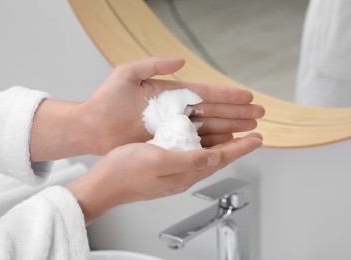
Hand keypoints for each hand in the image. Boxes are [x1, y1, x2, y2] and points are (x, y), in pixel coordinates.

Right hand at [66, 132, 262, 224]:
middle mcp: (183, 172)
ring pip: (206, 154)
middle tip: (251, 134)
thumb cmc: (125, 172)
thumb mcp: (157, 161)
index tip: (258, 139)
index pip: (222, 159)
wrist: (104, 183)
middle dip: (237, 145)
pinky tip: (201, 136)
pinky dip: (202, 142)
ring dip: (222, 143)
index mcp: (185, 173)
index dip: (242, 148)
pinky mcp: (164, 164)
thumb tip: (213, 158)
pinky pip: (190, 151)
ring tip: (234, 133)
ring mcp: (174, 169)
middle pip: (218, 157)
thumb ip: (187, 161)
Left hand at [84, 57, 264, 153]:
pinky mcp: (166, 143)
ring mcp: (172, 128)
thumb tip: (180, 60)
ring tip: (250, 129)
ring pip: (208, 128)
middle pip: (213, 112)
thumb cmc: (105, 100)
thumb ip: (153, 64)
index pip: (206, 93)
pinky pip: (194, 143)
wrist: (91, 127)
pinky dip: (212, 143)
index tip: (248, 97)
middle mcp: (175, 110)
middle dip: (237, 114)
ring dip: (231, 128)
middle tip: (259, 115)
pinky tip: (227, 143)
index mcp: (170, 93)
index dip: (228, 96)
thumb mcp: (127, 73)